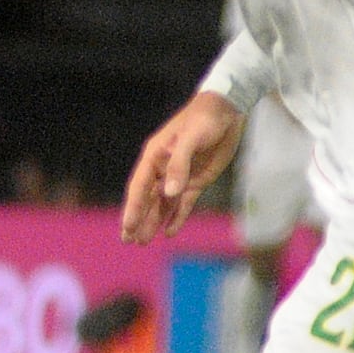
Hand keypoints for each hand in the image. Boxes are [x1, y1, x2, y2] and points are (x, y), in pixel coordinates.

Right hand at [120, 91, 244, 243]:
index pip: (140, 187)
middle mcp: (163, 169)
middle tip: (128, 240)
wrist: (226, 111)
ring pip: (163, 204)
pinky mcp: (196, 181)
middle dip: (138, 219)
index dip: (133, 208)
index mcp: (155, 157)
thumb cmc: (203, 120)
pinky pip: (183, 203)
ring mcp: (179, 176)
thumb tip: (169, 193)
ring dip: (153, 221)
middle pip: (147, 199)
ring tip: (143, 241)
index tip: (127, 227)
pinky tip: (169, 231)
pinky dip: (176, 217)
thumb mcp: (191, 139)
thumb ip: (179, 166)